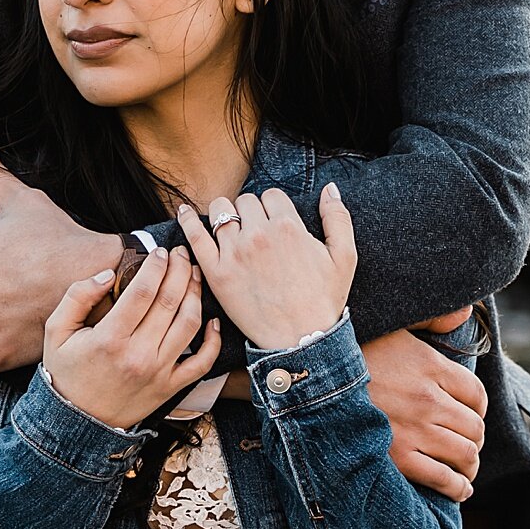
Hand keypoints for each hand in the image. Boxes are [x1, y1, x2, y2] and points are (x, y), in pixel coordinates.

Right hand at [43, 246, 221, 430]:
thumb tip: (106, 274)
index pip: (143, 291)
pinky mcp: (171, 388)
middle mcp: (139, 355)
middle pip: (170, 302)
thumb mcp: (56, 331)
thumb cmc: (66, 372)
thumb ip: (77, 297)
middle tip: (181, 254)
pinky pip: (202, 363)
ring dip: (196, 295)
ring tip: (193, 275)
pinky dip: (213, 340)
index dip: (156, 266)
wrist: (77, 423)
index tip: (160, 252)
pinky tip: (212, 320)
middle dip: (179, 270)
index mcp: (110, 338)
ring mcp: (159, 372)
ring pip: (190, 325)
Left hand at [178, 183, 355, 353]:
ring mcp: (235, 254)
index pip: (272, 195)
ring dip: (226, 214)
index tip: (274, 222)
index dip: (274, 207)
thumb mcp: (344, 257)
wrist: (302, 340)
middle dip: (252, 211)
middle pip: (246, 201)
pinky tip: (184, 212)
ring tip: (231, 228)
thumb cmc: (324, 300)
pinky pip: (196, 236)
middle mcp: (259, 235)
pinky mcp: (217, 273)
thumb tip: (330, 188)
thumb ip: (338, 218)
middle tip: (256, 231)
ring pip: (221, 211)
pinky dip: (188, 220)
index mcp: (288, 227)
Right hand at [361, 327, 484, 503]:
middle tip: (469, 444)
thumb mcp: (395, 323)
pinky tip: (460, 488)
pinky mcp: (399, 457)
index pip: (477, 395)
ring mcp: (414, 429)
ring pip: (465, 454)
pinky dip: (458, 487)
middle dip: (476, 439)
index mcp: (430, 366)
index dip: (479, 409)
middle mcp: (428, 399)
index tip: (472, 415)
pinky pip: (443, 479)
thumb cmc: (350, 349)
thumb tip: (466, 312)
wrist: (310, 377)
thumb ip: (432, 319)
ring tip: (466, 468)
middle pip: (475, 427)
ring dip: (470, 464)